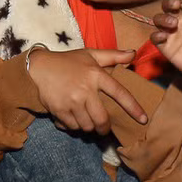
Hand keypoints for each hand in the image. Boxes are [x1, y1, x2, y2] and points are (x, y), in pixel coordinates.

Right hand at [26, 46, 148, 133]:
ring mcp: (71, 101)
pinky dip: (74, 126)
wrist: (38, 67)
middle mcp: (85, 89)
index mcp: (96, 75)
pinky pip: (72, 127)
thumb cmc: (67, 61)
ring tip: (85, 119)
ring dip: (88, 126)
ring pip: (87, 126)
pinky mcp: (59, 110)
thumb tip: (133, 54)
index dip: (133, 108)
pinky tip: (72, 117)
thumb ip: (112, 55)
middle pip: (102, 119)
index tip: (143, 119)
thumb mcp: (89, 54)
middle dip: (104, 127)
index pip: (120, 93)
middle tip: (103, 127)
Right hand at [151, 0, 181, 95]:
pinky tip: (164, 36)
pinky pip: (155, 37)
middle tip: (174, 5)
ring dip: (163, 18)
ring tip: (173, 23)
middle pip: (168, 6)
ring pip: (159, 19)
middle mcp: (180, 20)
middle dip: (168, 2)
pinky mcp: (165, 46)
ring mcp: (171, 32)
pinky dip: (156, 35)